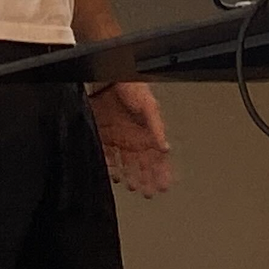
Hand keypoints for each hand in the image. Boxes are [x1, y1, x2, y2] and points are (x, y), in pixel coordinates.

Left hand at [89, 80, 171, 197]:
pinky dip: (111, 166)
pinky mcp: (103, 133)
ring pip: (127, 162)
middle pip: (143, 162)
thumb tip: (165, 146)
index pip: (157, 155)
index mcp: (147, 129)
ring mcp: (118, 135)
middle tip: (150, 193)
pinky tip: (113, 175)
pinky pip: (108, 155)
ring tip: (134, 188)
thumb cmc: (129, 83)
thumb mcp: (148, 104)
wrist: (105, 74)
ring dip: (131, 175)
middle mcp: (133, 134)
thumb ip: (157, 126)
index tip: (164, 185)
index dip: (162, 171)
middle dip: (148, 178)